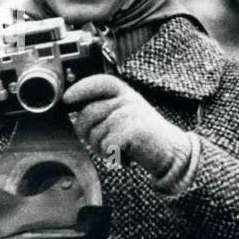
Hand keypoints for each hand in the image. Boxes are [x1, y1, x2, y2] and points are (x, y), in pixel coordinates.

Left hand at [62, 74, 189, 178]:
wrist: (171, 153)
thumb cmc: (143, 137)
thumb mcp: (125, 115)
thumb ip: (104, 108)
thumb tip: (74, 108)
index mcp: (126, 93)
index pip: (99, 82)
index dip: (80, 89)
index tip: (67, 100)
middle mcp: (128, 99)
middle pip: (88, 113)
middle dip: (86, 133)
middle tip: (102, 144)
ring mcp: (131, 113)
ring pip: (95, 134)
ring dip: (102, 148)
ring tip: (119, 149)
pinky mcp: (133, 129)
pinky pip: (107, 145)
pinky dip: (113, 156)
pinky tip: (125, 156)